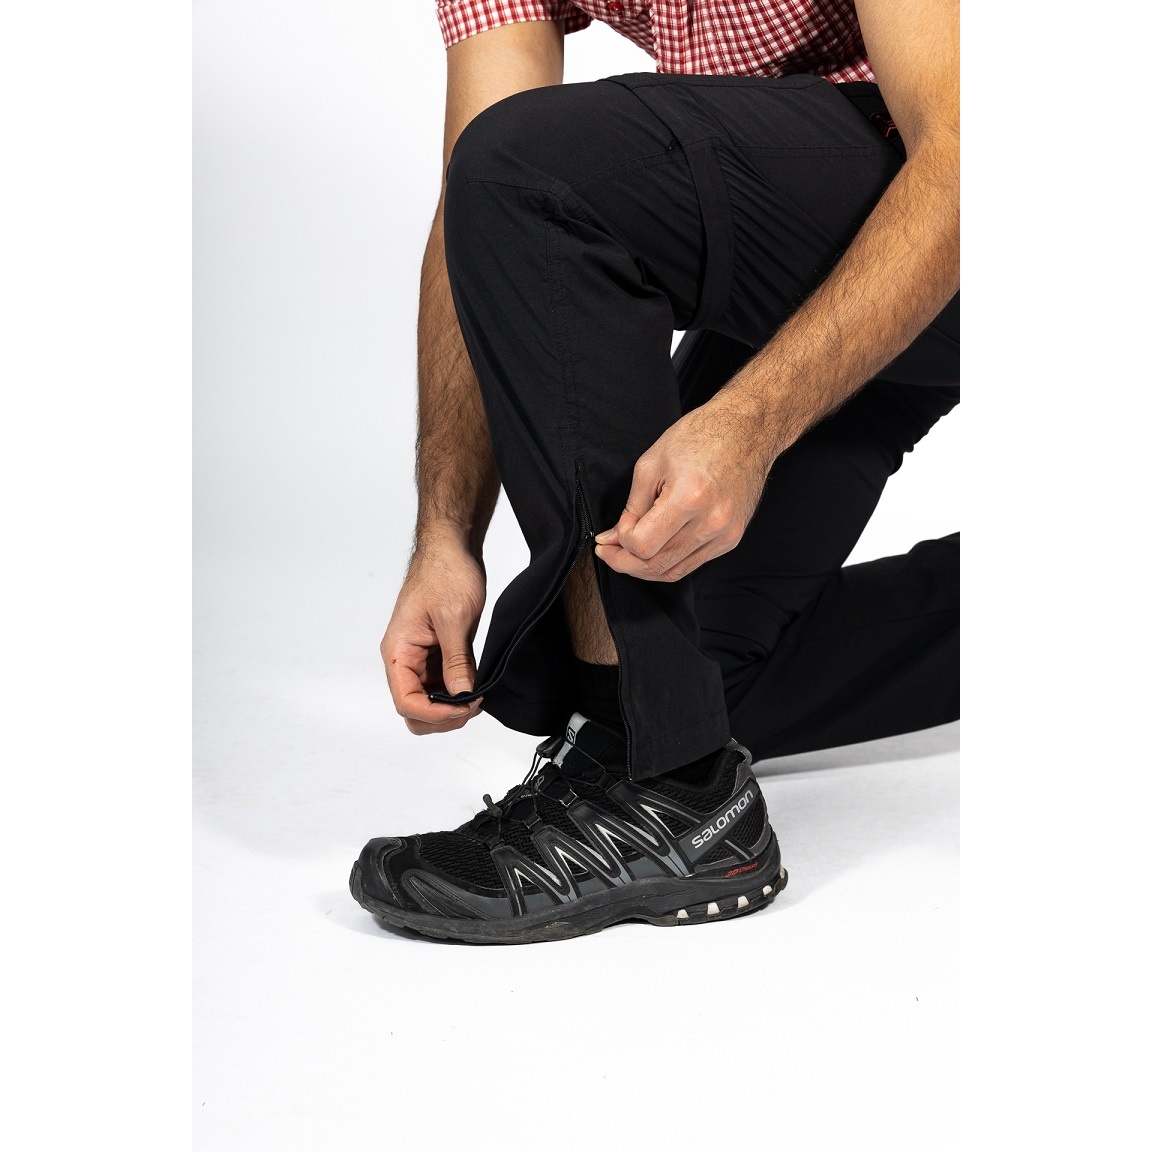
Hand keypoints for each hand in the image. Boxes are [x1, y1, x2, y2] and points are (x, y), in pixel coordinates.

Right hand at [381, 538, 486, 733]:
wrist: (452, 548)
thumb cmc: (445, 573)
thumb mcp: (454, 618)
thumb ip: (456, 660)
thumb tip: (461, 695)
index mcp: (398, 651)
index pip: (406, 701)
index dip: (435, 713)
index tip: (464, 707)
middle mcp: (404, 659)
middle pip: (413, 709)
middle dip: (441, 717)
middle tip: (472, 706)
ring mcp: (420, 658)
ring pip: (428, 700)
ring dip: (450, 707)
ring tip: (477, 697)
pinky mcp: (436, 653)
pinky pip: (441, 684)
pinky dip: (457, 692)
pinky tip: (475, 687)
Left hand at [594, 396, 773, 581]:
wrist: (747, 431)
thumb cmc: (700, 437)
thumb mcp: (652, 465)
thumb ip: (632, 507)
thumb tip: (615, 538)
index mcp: (689, 498)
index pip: (643, 545)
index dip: (622, 542)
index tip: (614, 532)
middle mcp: (711, 522)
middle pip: (657, 564)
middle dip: (626, 562)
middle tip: (609, 551)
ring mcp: (725, 534)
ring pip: (674, 571)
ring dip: (645, 568)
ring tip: (628, 553)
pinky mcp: (732, 539)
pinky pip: (693, 564)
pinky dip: (669, 562)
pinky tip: (656, 549)